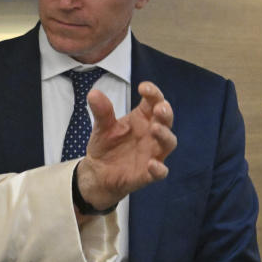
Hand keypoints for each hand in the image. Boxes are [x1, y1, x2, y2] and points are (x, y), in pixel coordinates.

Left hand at [76, 81, 175, 210]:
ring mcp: (153, 153)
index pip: (153, 102)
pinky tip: (152, 164)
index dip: (153, 93)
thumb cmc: (106, 145)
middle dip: (165, 113)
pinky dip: (159, 168)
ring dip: (164, 135)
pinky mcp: (149, 173)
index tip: (143, 87)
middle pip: (166, 120)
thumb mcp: (102, 126)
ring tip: (155, 128)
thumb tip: (93, 93)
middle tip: (159, 108)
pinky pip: (160, 171)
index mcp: (143, 118)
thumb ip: (101, 111)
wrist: (98, 172)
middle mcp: (152, 134)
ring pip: (168, 143)